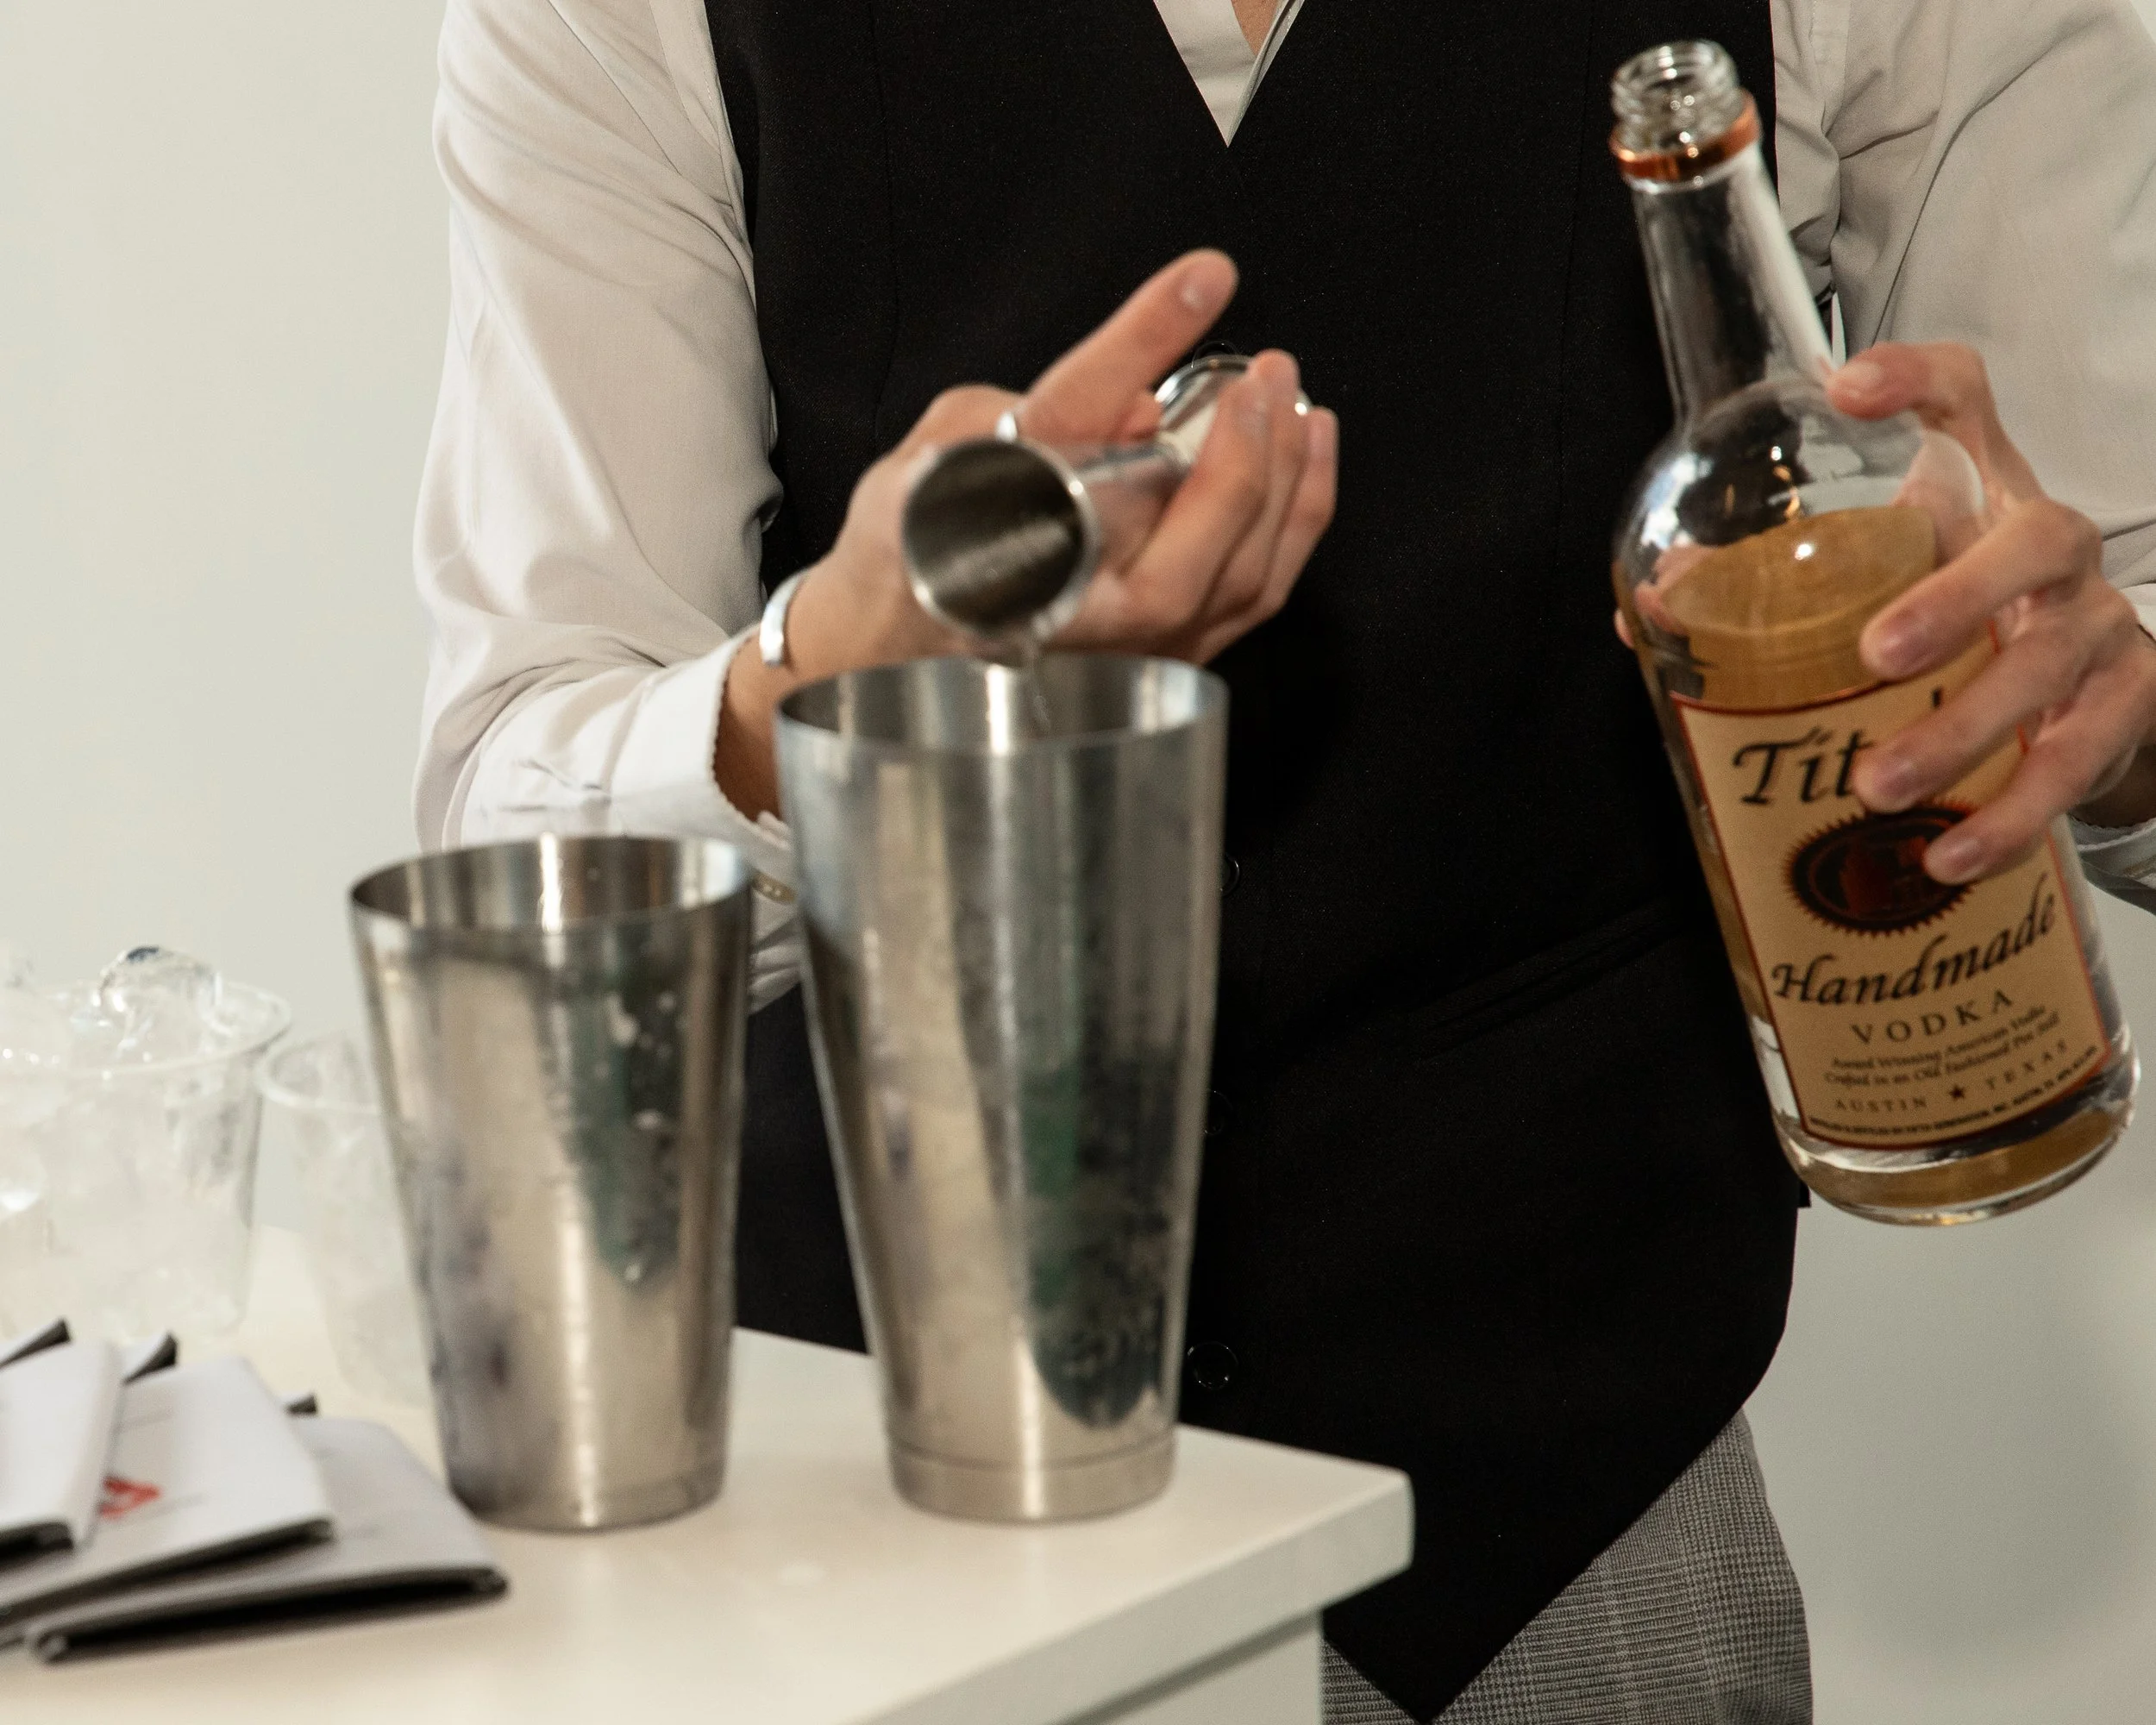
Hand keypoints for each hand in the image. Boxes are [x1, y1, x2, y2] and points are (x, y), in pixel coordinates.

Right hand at [716, 249, 1338, 817]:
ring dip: (1286, 480)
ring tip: (1300, 405)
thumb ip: (1020, 416)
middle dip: (1250, 442)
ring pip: (1240, 572)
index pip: (1079, 413)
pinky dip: (1293, 523)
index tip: (1202, 276)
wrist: (898, 646)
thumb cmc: (916, 542)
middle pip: (1194, 524)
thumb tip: (1131, 407)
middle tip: (1271, 368)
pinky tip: (1304, 460)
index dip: (1144, 337)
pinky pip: (1255, 593)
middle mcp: (1067, 594)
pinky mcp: (1162, 653)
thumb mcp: (938, 451)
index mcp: (989, 519)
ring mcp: (1123, 641)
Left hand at [1826, 344, 2155, 882]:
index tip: (1845, 389)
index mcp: (1983, 497)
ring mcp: (2098, 626)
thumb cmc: (1964, 622)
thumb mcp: (1884, 582)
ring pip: (2046, 667)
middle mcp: (2053, 548)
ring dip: (1963, 733)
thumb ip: (1777, 584)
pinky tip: (1949, 853)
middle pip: (2032, 542)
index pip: (1966, 402)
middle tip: (1875, 654)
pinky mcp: (2127, 705)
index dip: (1915, 380)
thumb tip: (1661, 602)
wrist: (2087, 693)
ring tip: (1881, 785)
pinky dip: (2009, 815)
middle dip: (1956, 600)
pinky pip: (2074, 762)